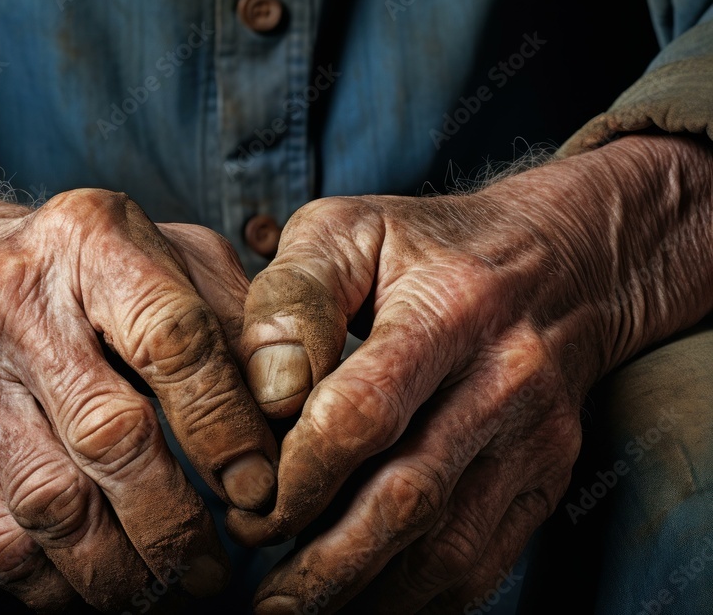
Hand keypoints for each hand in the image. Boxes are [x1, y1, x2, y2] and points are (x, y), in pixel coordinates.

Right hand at [0, 185, 277, 611]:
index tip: (258, 491)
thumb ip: (239, 325)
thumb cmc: (94, 278)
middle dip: (177, 522)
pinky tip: (99, 582)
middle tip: (217, 564)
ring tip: (167, 584)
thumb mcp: (175, 262)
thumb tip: (292, 414)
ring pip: (52, 503)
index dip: (225, 430)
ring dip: (123, 568)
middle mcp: (13, 295)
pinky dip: (57, 586)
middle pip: (111, 435)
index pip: (175, 342)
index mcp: (93, 237)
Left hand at [229, 134, 712, 612]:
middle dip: (325, 560)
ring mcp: (534, 436)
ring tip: (296, 607)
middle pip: (409, 496)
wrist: (559, 262)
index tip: (247, 507)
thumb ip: (293, 297)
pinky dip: (421, 596)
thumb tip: (267, 391)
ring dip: (366, 591)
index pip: (365, 412)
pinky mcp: (546, 476)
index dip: (300, 474)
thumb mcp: (347, 230)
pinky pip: (485, 559)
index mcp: (447, 307)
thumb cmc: (425, 246)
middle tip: (263, 597)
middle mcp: (503, 378)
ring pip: (449, 545)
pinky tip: (365, 601)